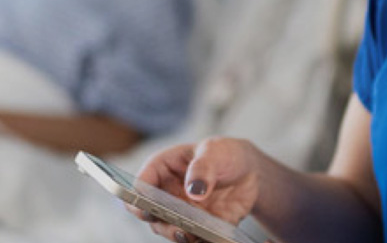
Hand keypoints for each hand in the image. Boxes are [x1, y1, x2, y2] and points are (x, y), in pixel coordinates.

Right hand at [131, 138, 261, 242]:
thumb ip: (203, 168)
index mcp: (161, 170)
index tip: (147, 208)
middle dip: (161, 223)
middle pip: (151, 215)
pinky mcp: (200, 228)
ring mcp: (182, 214)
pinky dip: (201, 241)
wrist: (248, 171)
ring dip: (179, 235)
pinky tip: (210, 239)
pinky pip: (196, 239)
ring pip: (170, 230)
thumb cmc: (223, 154)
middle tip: (177, 227)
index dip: (137, 198)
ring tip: (193, 235)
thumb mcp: (214, 151)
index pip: (140, 185)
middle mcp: (167, 195)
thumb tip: (194, 191)